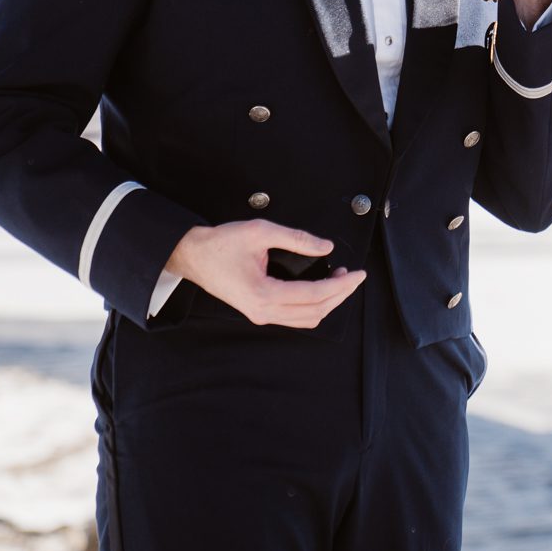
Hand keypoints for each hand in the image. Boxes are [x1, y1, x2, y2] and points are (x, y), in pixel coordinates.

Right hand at [165, 221, 365, 328]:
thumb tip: (325, 247)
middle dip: (340, 295)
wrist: (192, 256)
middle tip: (355, 276)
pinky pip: (295, 316)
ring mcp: (260, 315)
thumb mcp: (261, 232)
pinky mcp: (259, 312)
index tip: (359, 274)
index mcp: (263, 294)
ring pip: (307, 319)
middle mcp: (263, 312)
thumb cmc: (221, 244)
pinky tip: (321, 288)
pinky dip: (314, 305)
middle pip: (315, 312)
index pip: (314, 295)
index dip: (341, 286)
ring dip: (328, 302)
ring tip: (341, 280)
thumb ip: (297, 238)